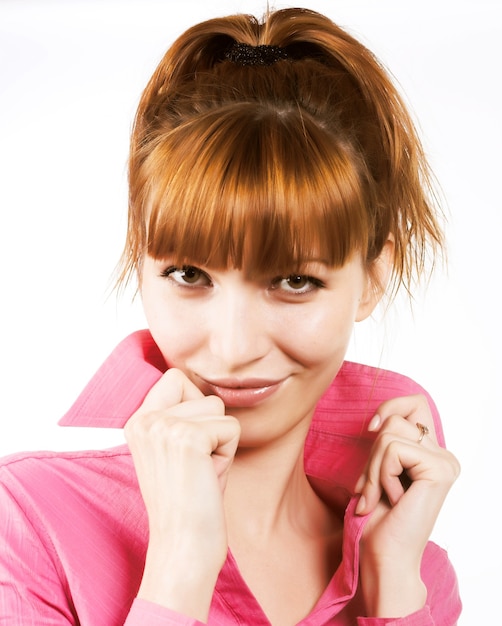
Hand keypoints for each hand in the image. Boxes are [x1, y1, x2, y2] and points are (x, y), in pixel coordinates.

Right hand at [124, 368, 240, 620]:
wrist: (183, 546)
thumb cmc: (189, 499)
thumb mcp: (175, 447)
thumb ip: (180, 413)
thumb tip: (205, 382)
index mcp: (137, 420)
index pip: (175, 377)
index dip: (195, 406)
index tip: (188, 448)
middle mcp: (144, 419)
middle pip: (203, 393)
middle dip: (211, 426)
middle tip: (196, 464)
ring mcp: (163, 426)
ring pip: (218, 408)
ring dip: (220, 440)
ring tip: (201, 471)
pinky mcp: (188, 438)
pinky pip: (231, 427)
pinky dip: (228, 454)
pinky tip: (208, 478)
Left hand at [355, 394, 459, 616]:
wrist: (384, 555)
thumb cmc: (378, 519)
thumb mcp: (377, 469)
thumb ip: (385, 443)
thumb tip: (377, 421)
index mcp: (432, 454)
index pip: (415, 403)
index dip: (388, 407)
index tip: (369, 428)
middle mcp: (444, 455)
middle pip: (395, 420)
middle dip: (371, 454)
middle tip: (370, 488)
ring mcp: (445, 462)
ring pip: (389, 435)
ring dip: (373, 468)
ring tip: (380, 496)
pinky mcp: (439, 469)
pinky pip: (393, 450)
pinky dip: (381, 475)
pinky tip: (394, 499)